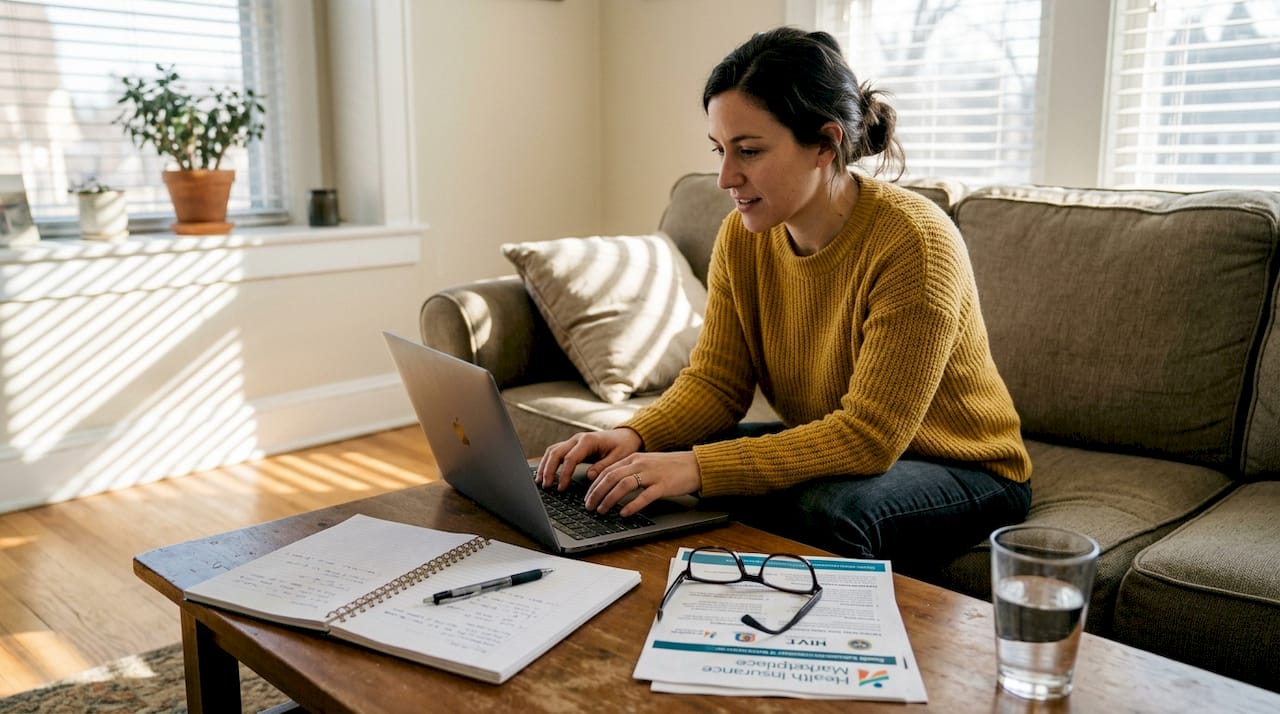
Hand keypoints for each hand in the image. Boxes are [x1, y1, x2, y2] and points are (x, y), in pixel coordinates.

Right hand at [535, 428, 642, 490]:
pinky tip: (544, 473)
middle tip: (545, 486)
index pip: (570, 458)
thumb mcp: (618, 457)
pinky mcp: (572, 445)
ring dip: (545, 466)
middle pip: (556, 452)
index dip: (563, 474)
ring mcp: (573, 441)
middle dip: (548, 470)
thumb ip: (603, 467)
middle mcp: (577, 439)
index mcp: (588, 441)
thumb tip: (589, 477)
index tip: (561, 488)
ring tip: (540, 481)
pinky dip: (548, 462)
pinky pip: (556, 452)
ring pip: (553, 451)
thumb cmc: (623, 446)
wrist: (626, 436)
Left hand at [585, 451, 701, 517]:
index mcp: (634, 458)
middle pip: (611, 477)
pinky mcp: (663, 485)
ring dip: (609, 499)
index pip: (607, 470)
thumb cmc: (670, 467)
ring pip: (624, 485)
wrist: (694, 465)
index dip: (594, 485)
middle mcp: (640, 464)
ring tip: (602, 511)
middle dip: (596, 493)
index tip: (587, 498)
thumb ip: (630, 471)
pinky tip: (624, 513)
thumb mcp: (646, 464)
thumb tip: (610, 485)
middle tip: (588, 507)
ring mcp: (652, 474)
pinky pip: (644, 496)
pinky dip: (632, 505)